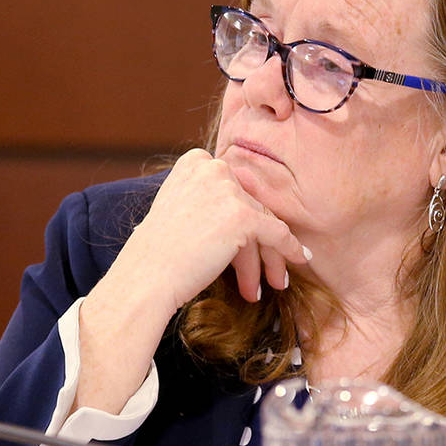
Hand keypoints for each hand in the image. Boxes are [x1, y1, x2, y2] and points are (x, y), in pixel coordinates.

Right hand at [73, 149, 309, 414]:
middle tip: (269, 268)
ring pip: (264, 223)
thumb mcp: (179, 209)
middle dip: (259, 242)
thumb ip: (208, 200)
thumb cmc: (158, 254)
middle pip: (250, 207)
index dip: (244, 217)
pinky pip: (278, 234)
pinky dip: (290, 249)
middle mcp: (213, 169)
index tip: (250, 239)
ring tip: (272, 283)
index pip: (233, 190)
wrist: (145, 278)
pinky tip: (300, 261)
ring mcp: (229, 191)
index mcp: (195, 162)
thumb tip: (246, 213)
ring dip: (268, 256)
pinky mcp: (243, 216)